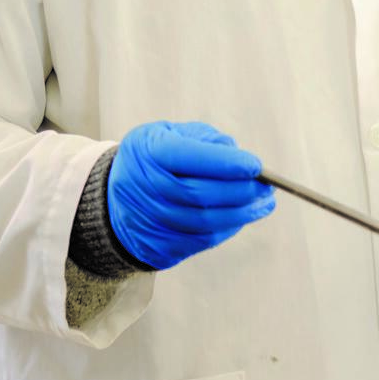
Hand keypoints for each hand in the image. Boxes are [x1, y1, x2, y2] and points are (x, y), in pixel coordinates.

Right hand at [107, 121, 274, 270]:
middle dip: (241, 191)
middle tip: (267, 186)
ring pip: (205, 222)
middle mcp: (147, 188)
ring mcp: (151, 220)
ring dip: (242, 214)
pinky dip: (227, 229)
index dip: (226, 163)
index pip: (190, 158)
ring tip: (264, 203)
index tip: (256, 165)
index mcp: (149, 153)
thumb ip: (202, 139)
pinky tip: (243, 217)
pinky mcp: (159, 246)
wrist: (111, 199)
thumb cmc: (150, 158)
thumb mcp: (166, 133)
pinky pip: (201, 241)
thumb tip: (237, 155)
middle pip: (201, 195)